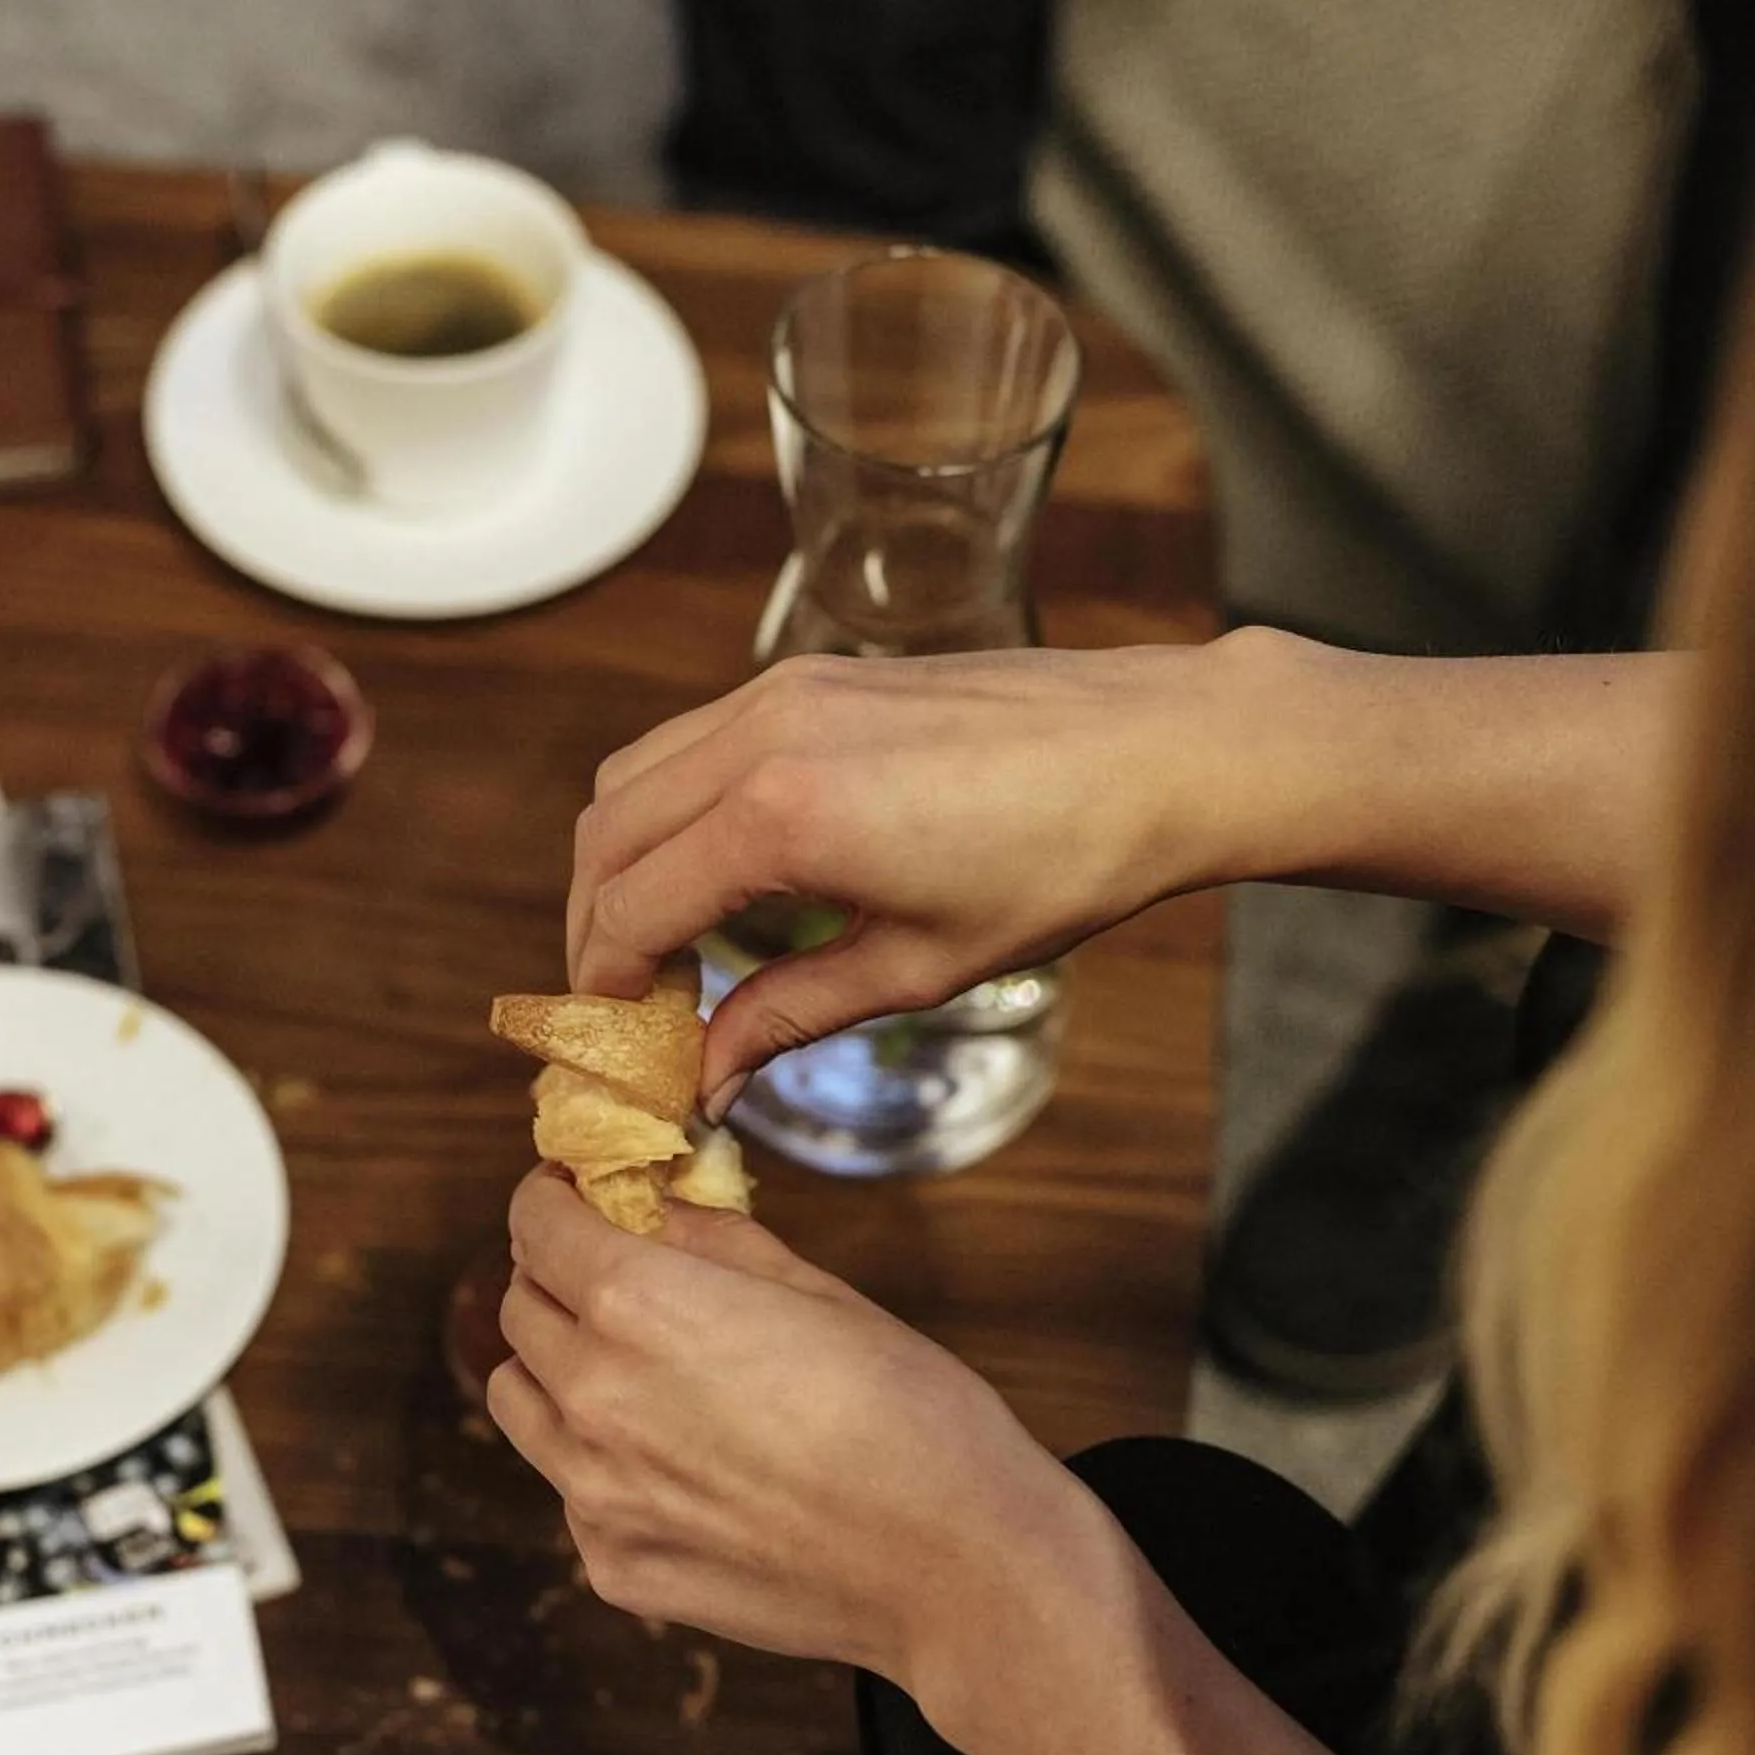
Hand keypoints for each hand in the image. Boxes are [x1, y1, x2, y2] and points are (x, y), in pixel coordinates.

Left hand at [484, 1168, 1091, 1690]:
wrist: (955, 1566)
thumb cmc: (909, 1413)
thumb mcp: (815, 1290)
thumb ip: (711, 1243)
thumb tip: (653, 1209)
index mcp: (638, 1306)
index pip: (535, 1225)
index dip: (551, 1198)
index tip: (573, 1194)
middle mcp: (594, 1398)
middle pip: (518, 1312)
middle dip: (555, 1279)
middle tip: (613, 1277)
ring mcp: (595, 1496)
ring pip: (522, 1404)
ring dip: (558, 1371)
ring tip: (636, 1373)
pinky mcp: (616, 1568)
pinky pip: (571, 1494)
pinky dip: (601, 1465)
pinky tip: (684, 1468)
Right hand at [567, 644, 1252, 1106]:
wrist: (1157, 749)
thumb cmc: (1059, 863)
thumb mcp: (917, 967)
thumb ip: (790, 1015)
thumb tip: (708, 1079)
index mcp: (781, 817)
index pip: (631, 905)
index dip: (605, 982)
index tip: (618, 1038)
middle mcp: (761, 735)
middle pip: (606, 831)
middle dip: (598, 922)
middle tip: (632, 1001)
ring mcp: (782, 691)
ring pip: (635, 774)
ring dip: (626, 858)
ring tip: (670, 942)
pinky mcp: (811, 676)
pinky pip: (693, 741)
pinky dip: (673, 808)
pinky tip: (722, 873)